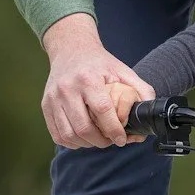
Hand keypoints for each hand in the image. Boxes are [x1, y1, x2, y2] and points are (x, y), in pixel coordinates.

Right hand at [41, 14, 152, 148]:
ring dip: (87, 144)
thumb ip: (140, 90)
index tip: (122, 139)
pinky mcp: (45, 106)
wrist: (70, 49)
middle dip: (101, 141)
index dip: (114, 130)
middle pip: (84, 128)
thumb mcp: (123, 71)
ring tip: (98, 139)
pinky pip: (57, 134)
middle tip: (111, 140)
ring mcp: (53, 98)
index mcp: (88, 78)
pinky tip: (83, 137)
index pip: (102, 110)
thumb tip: (149, 113)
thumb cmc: (99, 63)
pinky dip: (72, 142)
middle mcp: (67, 88)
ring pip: (69, 135)